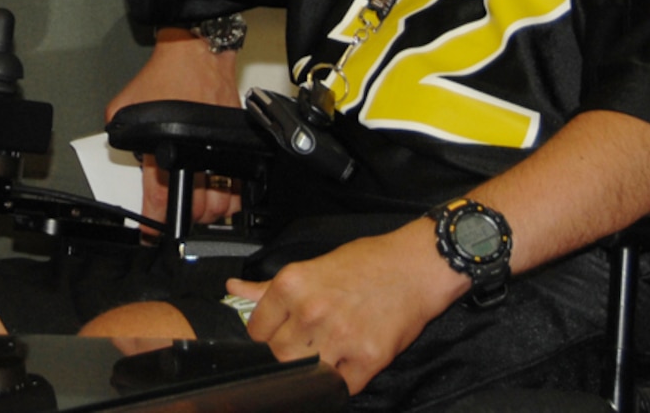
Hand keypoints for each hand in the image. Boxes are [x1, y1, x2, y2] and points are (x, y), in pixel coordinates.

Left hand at [105, 29, 244, 228]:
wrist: (196, 53)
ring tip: (199, 209)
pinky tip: (223, 196)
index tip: (150, 233)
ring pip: (223, 201)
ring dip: (210, 212)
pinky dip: (234, 196)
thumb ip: (121, 133)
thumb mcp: (124, 105)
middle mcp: (195, 153)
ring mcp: (219, 150)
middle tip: (175, 218)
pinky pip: (242, 183)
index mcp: (164, 147)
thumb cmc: (165, 76)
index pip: (159, 198)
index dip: (154, 222)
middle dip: (185, 219)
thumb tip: (122, 153)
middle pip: (197, 207)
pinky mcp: (236, 144)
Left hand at [226, 222, 456, 394]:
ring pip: (304, 376)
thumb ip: (271, 287)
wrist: (416, 266)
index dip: (264, 339)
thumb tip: (233, 288)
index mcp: (292, 284)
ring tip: (323, 358)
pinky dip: (340, 383)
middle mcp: (312, 311)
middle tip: (301, 351)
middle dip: (284, 359)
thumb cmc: (367, 262)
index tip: (274, 340)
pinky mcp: (368, 358)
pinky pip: (341, 388)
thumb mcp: (314, 265)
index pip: (256, 331)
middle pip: (277, 357)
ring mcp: (340, 337)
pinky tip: (346, 366)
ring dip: (310, 373)